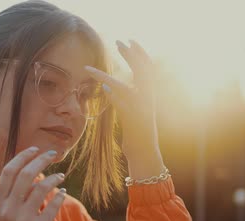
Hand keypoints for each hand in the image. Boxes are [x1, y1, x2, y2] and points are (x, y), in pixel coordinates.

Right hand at [0, 147, 66, 220]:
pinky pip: (53, 205)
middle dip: (41, 160)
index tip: (35, 149)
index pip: (8, 171)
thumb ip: (13, 196)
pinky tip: (63, 193)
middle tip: (52, 154)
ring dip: (54, 178)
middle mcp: (8, 210)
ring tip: (60, 176)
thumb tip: (33, 172)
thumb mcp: (5, 216)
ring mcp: (23, 220)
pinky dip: (60, 195)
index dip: (22, 156)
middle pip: (26, 174)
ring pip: (41, 187)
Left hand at [85, 39, 160, 159]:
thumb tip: (107, 86)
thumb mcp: (130, 113)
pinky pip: (123, 104)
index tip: (128, 41)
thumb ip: (122, 99)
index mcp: (149, 96)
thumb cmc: (136, 135)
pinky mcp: (134, 121)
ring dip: (109, 76)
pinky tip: (104, 87)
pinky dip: (115, 95)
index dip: (138, 53)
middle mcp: (149, 100)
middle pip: (142, 71)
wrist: (145, 155)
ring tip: (94, 69)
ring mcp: (142, 110)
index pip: (147, 68)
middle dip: (131, 55)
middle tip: (118, 41)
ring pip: (126, 87)